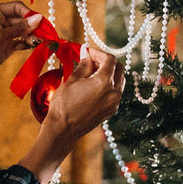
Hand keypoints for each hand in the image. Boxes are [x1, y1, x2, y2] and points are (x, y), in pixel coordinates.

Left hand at [0, 2, 45, 82]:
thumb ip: (20, 28)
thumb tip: (38, 18)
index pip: (16, 7)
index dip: (28, 13)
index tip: (40, 21)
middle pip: (21, 19)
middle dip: (32, 26)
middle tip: (44, 33)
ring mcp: (3, 32)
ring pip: (23, 30)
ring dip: (31, 35)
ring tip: (39, 41)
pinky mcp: (7, 44)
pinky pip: (21, 41)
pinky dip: (27, 43)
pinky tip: (32, 46)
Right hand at [16, 47, 125, 183]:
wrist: (63, 131)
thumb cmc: (63, 106)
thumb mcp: (72, 80)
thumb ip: (83, 65)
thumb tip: (86, 54)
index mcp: (104, 82)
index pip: (109, 59)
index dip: (98, 53)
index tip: (87, 52)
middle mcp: (113, 92)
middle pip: (118, 68)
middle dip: (106, 62)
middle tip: (90, 61)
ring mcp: (114, 103)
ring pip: (119, 80)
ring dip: (109, 73)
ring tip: (92, 74)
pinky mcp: (111, 111)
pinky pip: (116, 92)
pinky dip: (109, 85)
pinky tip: (95, 86)